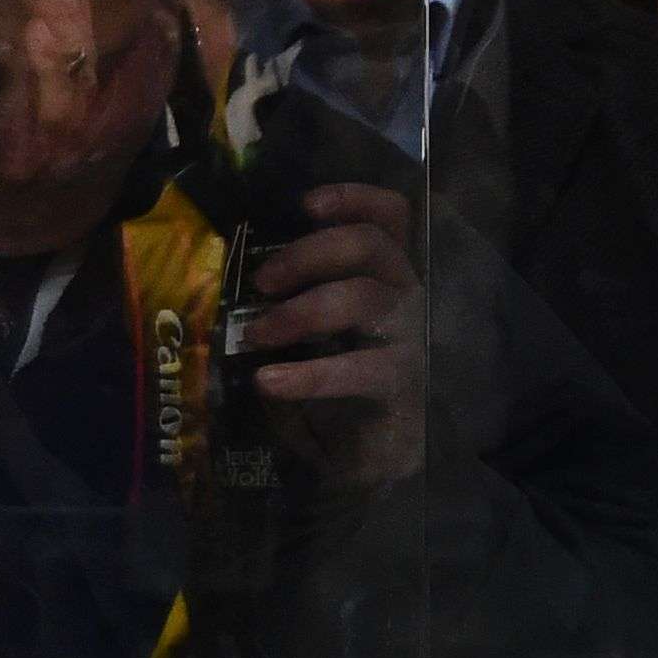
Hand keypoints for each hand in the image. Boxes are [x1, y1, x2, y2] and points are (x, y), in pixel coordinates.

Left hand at [241, 181, 422, 488]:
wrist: (372, 458)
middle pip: (371, 246)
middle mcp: (408, 297)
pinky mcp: (405, 385)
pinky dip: (310, 374)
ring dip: (302, 310)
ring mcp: (412, 339)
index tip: (306, 204)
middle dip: (311, 253)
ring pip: (363, 297)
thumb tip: (246, 272)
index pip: (391, 216)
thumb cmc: (339, 385)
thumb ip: (301, 295)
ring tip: (258, 334)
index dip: (354, 198)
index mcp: (388, 275)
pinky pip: (361, 369)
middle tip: (264, 281)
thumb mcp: (318, 333)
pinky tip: (270, 382)